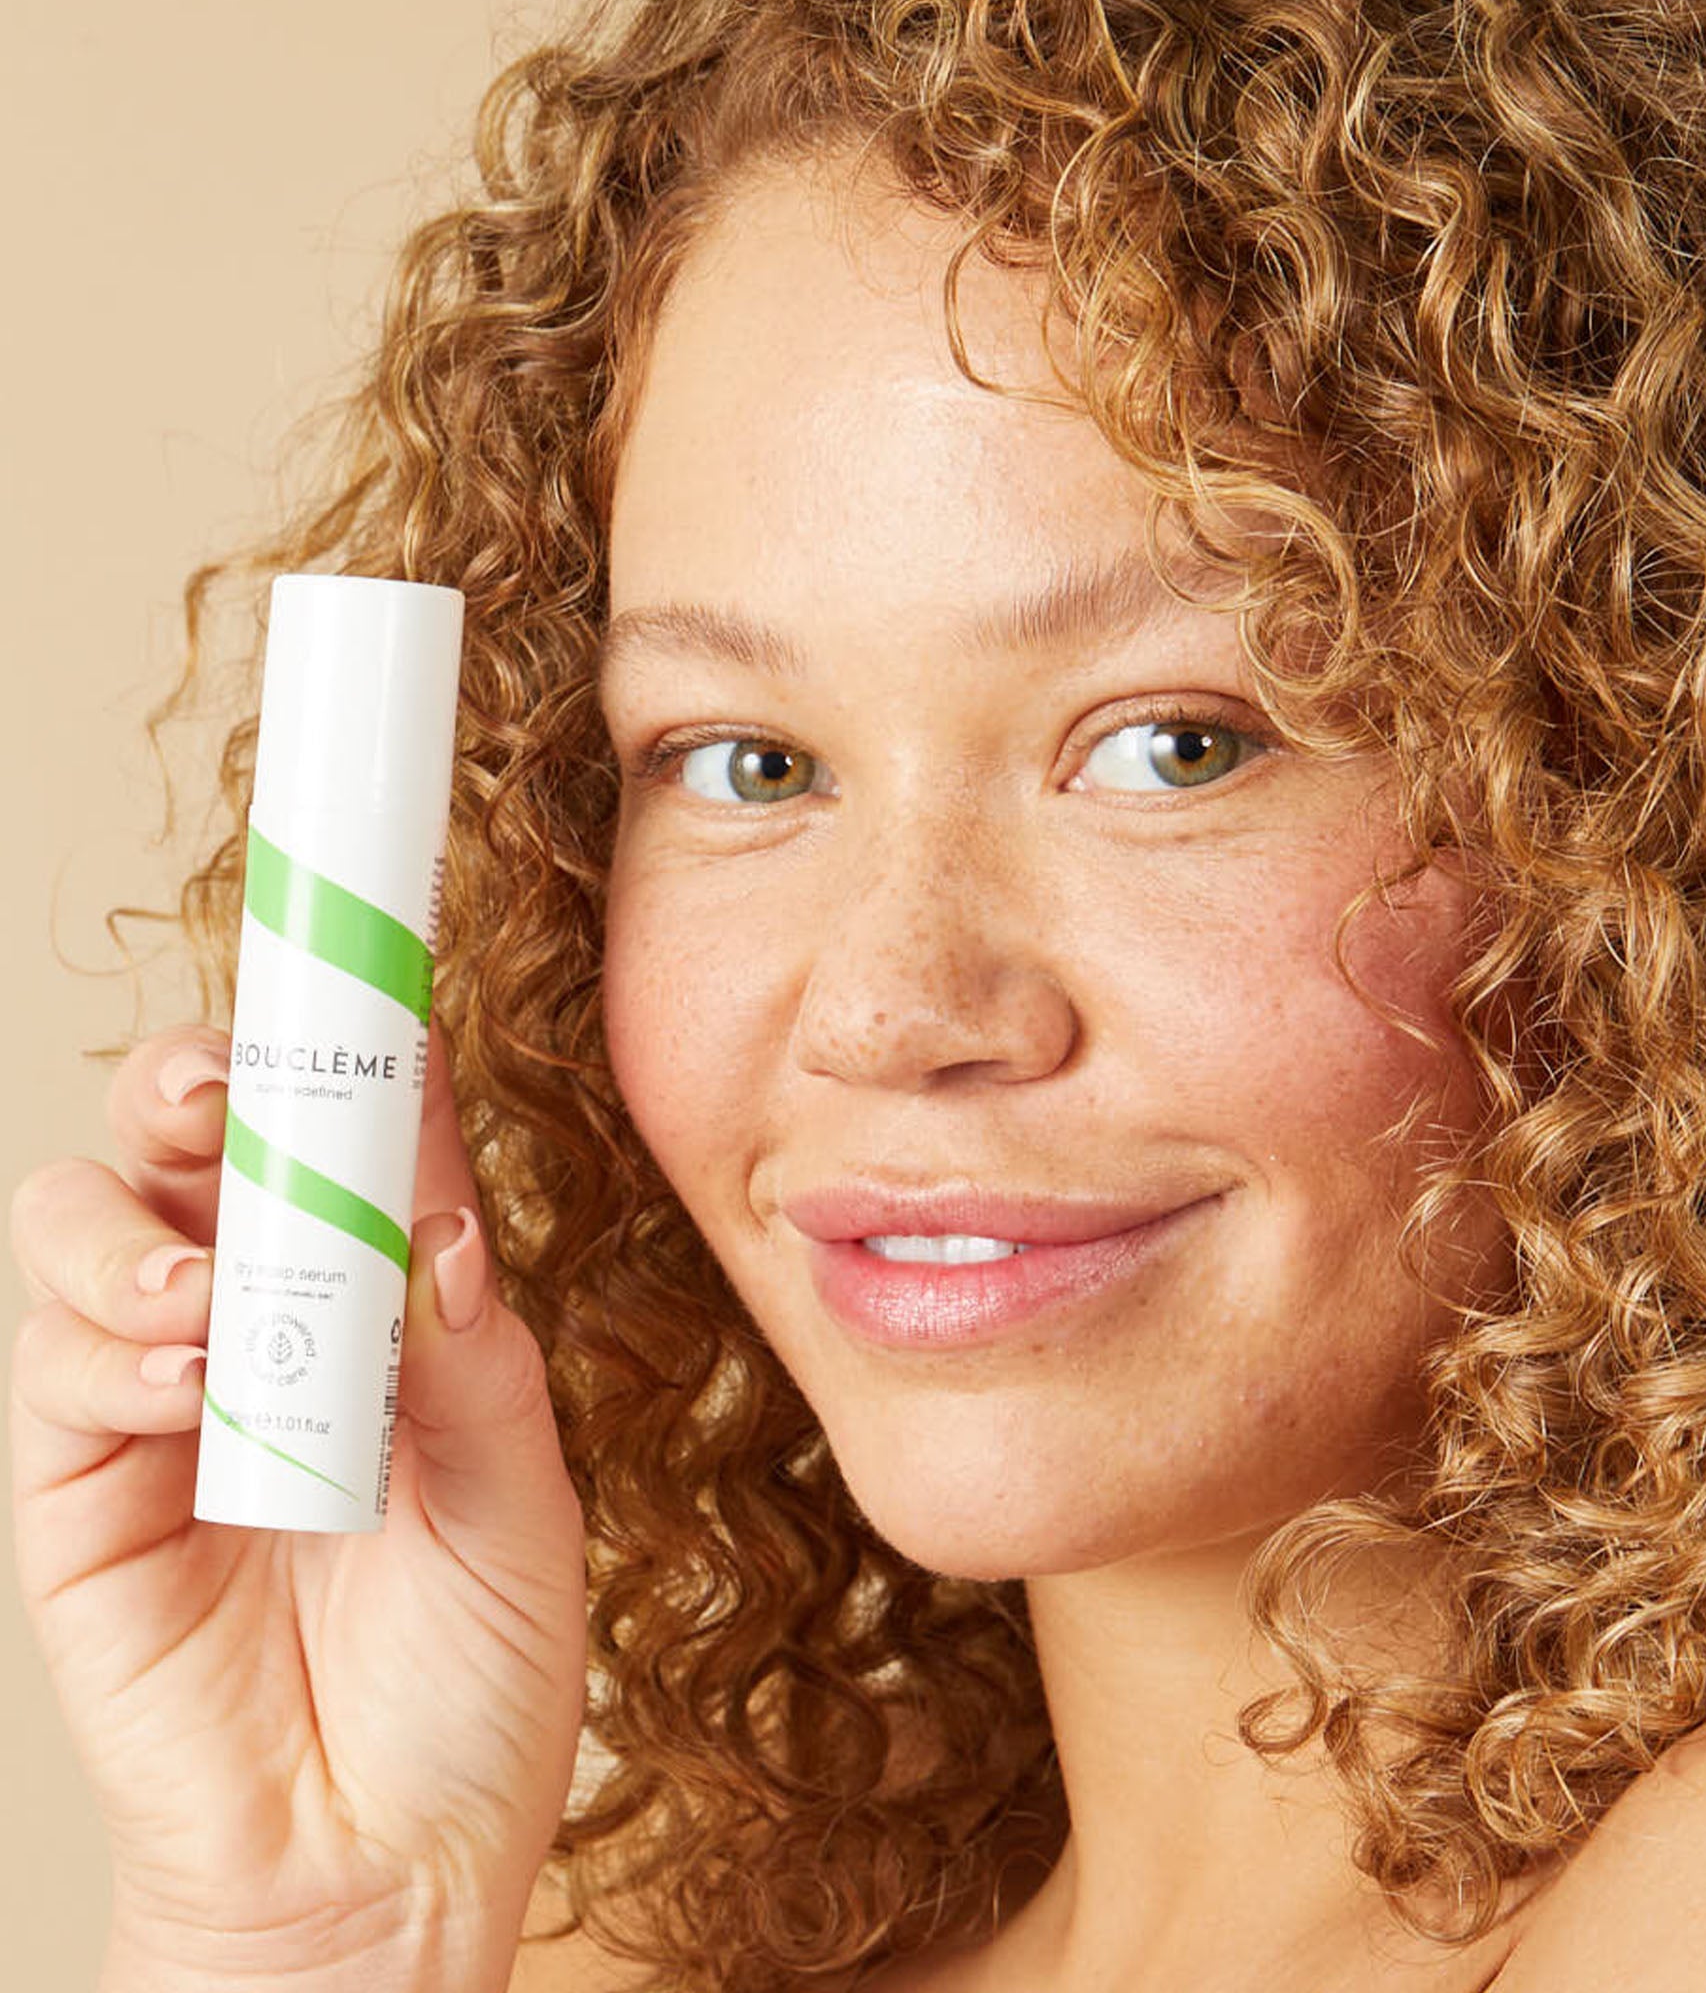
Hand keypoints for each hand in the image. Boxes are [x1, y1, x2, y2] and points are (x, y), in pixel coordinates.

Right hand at [9, 1022, 587, 1989]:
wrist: (389, 1868)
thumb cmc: (472, 1679)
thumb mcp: (519, 1496)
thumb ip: (471, 1352)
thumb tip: (438, 1210)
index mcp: (372, 1311)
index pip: (338, 1145)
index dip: (343, 1054)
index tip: (370, 972)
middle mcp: (254, 1329)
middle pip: (181, 1147)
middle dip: (195, 1082)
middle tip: (232, 1083)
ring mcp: (152, 1404)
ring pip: (84, 1227)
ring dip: (139, 1227)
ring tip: (214, 1300)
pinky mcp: (76, 1494)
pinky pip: (53, 1373)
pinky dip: (109, 1349)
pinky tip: (186, 1383)